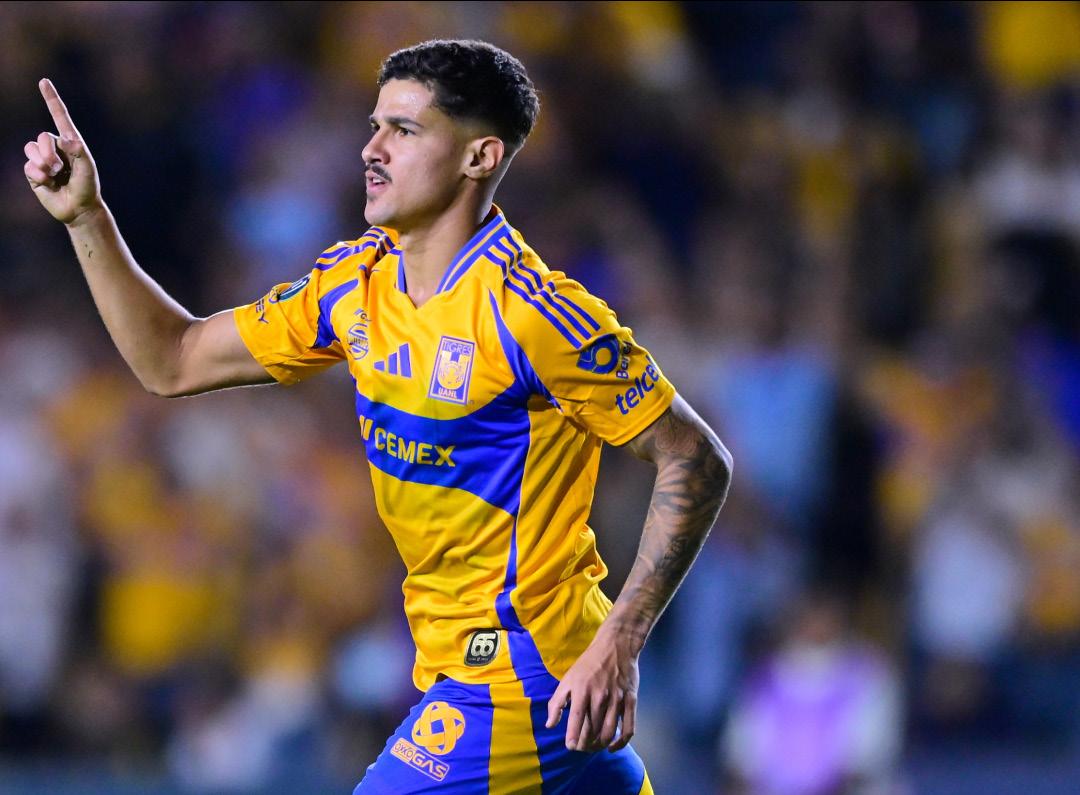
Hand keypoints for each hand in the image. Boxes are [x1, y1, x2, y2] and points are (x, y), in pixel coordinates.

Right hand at [24, 79, 102, 224]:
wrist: (79, 208)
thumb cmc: (87, 186)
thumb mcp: (87, 168)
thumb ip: (79, 151)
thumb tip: (65, 138)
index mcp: (70, 142)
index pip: (59, 116)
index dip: (51, 99)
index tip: (44, 82)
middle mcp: (55, 148)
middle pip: (42, 137)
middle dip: (49, 153)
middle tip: (58, 168)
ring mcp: (43, 159)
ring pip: (31, 150)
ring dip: (43, 164)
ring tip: (54, 176)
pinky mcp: (34, 172)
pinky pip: (28, 166)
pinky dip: (38, 175)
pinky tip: (48, 183)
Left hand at [545, 623, 639, 752]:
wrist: (616, 646)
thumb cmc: (588, 663)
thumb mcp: (568, 678)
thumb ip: (556, 702)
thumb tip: (549, 725)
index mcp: (582, 691)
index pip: (576, 720)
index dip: (573, 737)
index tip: (570, 746)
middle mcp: (600, 697)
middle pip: (592, 730)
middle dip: (585, 744)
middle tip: (580, 747)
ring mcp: (617, 700)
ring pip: (608, 732)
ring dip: (600, 745)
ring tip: (592, 747)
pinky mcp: (631, 702)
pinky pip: (628, 729)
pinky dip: (620, 743)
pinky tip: (611, 747)